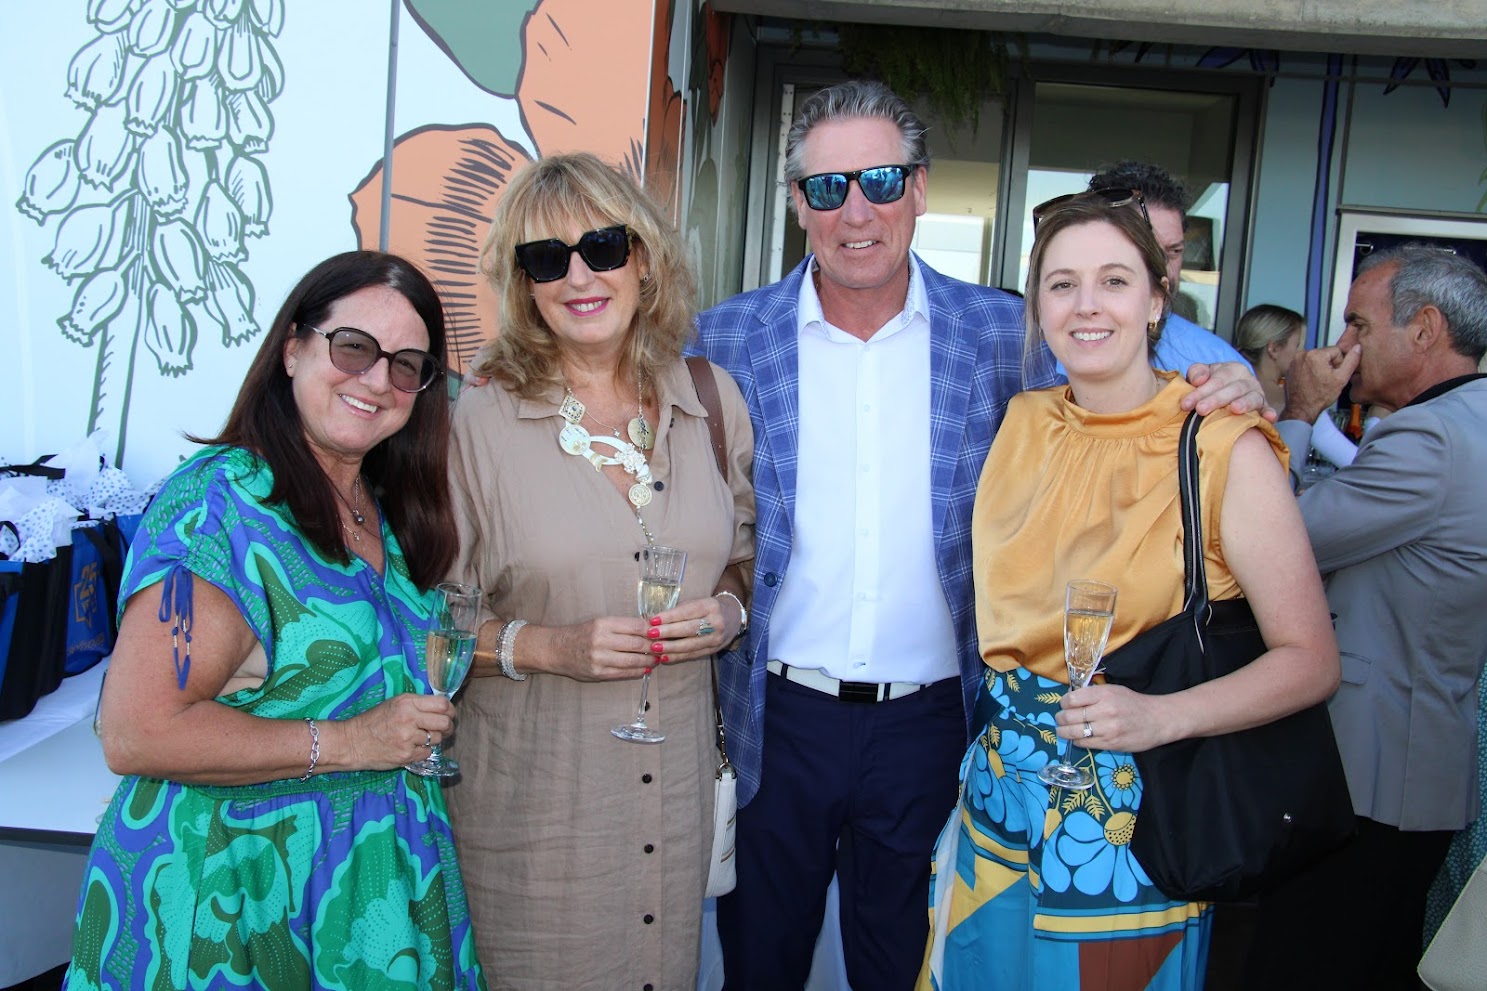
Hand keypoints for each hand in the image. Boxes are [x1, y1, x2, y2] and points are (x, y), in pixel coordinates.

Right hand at [342, 692, 456, 769]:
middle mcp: (409, 718)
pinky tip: (412, 747)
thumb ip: (417, 704)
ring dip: (434, 739)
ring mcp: (408, 738)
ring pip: (437, 739)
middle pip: (445, 723)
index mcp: (407, 702)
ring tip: (422, 738)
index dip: (450, 710)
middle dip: (448, 726)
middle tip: (444, 729)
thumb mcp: (394, 704)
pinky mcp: (406, 755)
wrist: (352, 742)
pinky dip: (423, 751)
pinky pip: (427, 753)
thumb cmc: (373, 721)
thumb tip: (442, 708)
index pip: (442, 704)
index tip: (449, 714)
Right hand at [536, 616, 652, 681]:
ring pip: (633, 661)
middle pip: (637, 644)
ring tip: (657, 659)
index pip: (636, 626)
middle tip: (664, 647)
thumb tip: (649, 628)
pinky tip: (645, 669)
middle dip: (654, 646)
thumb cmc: (581, 634)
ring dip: (649, 661)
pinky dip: (637, 672)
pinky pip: (623, 673)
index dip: (653, 630)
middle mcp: (601, 640)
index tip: (663, 631)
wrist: (557, 649)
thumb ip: (622, 626)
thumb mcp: (600, 623)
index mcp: (603, 624)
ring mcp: (600, 658)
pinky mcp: (598, 673)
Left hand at [644, 595, 737, 664]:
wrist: (733, 617)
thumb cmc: (708, 608)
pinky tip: (665, 657)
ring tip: (655, 648)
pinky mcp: (714, 650)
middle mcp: (716, 623)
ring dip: (671, 648)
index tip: (653, 620)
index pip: (688, 612)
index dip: (670, 617)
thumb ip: (680, 610)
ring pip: (691, 645)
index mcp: (711, 606)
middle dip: (668, 632)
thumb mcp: (698, 602)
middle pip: (690, 629)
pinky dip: (678, 657)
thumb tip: (656, 620)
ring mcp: (716, 638)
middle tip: (651, 635)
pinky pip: (693, 655)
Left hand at [1056, 683, 1175, 753]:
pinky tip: (1077, 737)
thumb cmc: (1134, 703)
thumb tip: (1070, 699)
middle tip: (1060, 719)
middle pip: (1068, 716)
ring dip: (1063, 732)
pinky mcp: (1110, 744)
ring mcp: (1107, 729)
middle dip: (1060, 718)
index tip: (1064, 705)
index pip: (1071, 699)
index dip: (1063, 703)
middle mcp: (1104, 711)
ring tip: (1062, 730)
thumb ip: (1092, 694)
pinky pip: (1084, 743)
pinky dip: (1076, 741)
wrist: (1158, 720)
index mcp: (1104, 694)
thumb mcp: (1113, 690)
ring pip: (1073, 732)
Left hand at [1181, 360, 1274, 420]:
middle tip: (1201, 410)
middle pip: (1233, 388)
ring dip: (1244, 403)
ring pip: (1252, 398)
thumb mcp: (1203, 374)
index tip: (1185, 404)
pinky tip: (1268, 417)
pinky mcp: (1264, 407)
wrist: (1231, 391)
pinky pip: (1268, 410)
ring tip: (1234, 409)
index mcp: (1231, 369)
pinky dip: (1269, 413)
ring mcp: (1257, 394)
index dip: (1200, 391)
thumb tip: (1199, 380)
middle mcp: (1247, 380)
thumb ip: (1197, 372)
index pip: (1216, 379)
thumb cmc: (1212, 385)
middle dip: (1216, 399)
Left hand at [1280, 345, 1359, 423]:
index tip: (1334, 375)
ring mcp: (1294, 360)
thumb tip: (1357, 347)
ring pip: (1316, 358)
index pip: (1336, 351)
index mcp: (1314, 354)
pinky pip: (1306, 363)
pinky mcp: (1290, 367)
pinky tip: (1311, 380)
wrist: (1301, 408)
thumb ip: (1351, 361)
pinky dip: (1310, 369)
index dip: (1339, 363)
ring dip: (1319, 367)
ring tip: (1318, 380)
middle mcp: (1302, 354)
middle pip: (1325, 353)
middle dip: (1328, 364)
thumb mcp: (1341, 378)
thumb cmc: (1321, 395)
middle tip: (1326, 379)